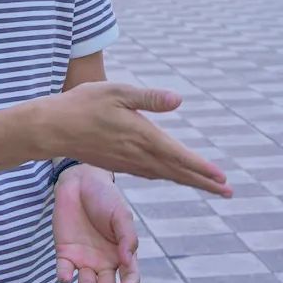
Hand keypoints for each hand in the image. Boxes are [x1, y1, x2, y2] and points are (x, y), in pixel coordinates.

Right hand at [49, 82, 232, 197]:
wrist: (53, 128)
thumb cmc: (83, 104)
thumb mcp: (116, 91)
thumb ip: (148, 98)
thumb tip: (178, 99)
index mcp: (141, 136)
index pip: (178, 156)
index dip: (202, 168)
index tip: (223, 178)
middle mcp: (137, 154)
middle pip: (176, 172)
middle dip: (203, 182)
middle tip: (228, 191)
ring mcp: (127, 162)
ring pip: (164, 175)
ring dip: (187, 180)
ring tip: (207, 186)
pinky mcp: (117, 163)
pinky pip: (149, 174)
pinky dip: (166, 176)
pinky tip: (170, 175)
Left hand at [53, 164, 138, 282]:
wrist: (79, 180)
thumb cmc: (105, 197)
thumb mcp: (121, 214)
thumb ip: (127, 236)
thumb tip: (127, 260)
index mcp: (121, 252)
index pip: (129, 275)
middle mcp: (103, 260)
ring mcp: (84, 257)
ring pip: (86, 282)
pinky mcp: (65, 252)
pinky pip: (65, 270)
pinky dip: (64, 276)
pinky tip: (65, 277)